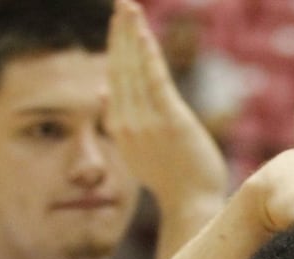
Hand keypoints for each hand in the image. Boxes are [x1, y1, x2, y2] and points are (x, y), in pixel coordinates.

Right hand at [106, 0, 227, 211]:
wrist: (192, 204)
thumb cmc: (172, 177)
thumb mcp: (138, 148)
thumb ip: (120, 119)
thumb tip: (100, 91)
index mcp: (118, 125)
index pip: (115, 77)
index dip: (115, 48)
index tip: (118, 24)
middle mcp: (127, 121)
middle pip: (120, 67)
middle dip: (119, 33)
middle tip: (122, 4)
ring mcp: (147, 121)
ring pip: (135, 70)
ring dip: (131, 36)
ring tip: (129, 9)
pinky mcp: (170, 122)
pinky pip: (155, 81)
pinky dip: (148, 56)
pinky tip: (143, 34)